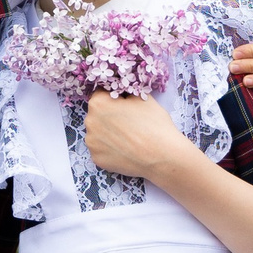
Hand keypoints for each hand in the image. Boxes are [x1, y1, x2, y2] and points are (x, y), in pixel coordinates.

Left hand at [83, 91, 199, 181]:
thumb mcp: (142, 97)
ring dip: (108, 134)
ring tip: (127, 138)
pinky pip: (101, 150)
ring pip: (98, 133)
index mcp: (98, 103)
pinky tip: (124, 150)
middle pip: (97, 115)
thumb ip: (125, 92)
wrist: (163, 156)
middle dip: (109, 116)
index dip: (114, 99)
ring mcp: (91, 143)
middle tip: (128, 123)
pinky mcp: (97, 159)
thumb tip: (121, 92)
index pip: (101, 95)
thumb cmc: (154, 124)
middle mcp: (90, 122)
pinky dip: (110, 149)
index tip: (125, 106)